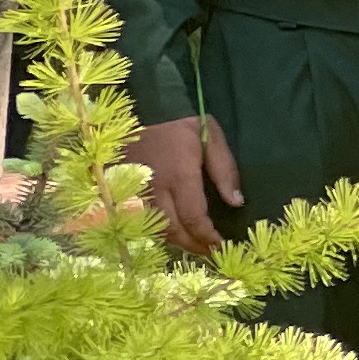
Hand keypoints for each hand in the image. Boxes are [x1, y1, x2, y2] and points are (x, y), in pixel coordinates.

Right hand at [129, 113, 240, 254]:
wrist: (143, 105)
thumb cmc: (182, 121)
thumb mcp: (212, 137)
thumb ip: (225, 171)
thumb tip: (236, 202)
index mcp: (179, 176)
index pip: (193, 218)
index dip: (207, 237)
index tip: (222, 247)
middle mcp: (155, 188)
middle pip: (172, 229)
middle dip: (192, 245)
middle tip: (210, 254)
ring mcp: (134, 189)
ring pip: (153, 226)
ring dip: (173, 240)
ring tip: (193, 246)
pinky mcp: (122, 187)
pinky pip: (137, 217)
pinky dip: (155, 228)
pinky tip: (169, 230)